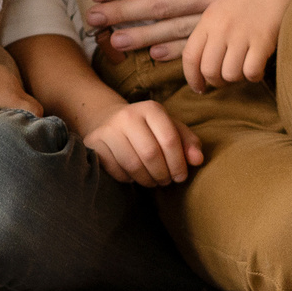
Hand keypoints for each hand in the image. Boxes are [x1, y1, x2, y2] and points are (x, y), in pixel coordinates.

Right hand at [78, 98, 203, 185]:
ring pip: (133, 165)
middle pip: (151, 154)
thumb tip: (197, 160)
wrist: (106, 119)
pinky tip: (134, 176)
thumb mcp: (169, 128)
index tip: (181, 176)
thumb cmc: (146, 129)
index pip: (170, 140)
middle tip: (166, 181)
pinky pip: (116, 170)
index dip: (179, 163)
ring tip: (153, 181)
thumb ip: (188, 142)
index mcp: (151, 109)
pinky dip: (128, 179)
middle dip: (162, 174)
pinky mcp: (94, 143)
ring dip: (147, 179)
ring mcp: (108, 129)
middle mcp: (128, 116)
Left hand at [86, 0, 291, 61]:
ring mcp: (227, 12)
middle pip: (160, 5)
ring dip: (143, 37)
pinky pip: (203, 41)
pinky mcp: (238, 25)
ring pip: (176, 28)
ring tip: (115, 43)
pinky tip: (155, 55)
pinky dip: (176, 50)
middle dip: (124, 14)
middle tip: (94, 22)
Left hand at [178, 0, 291, 91]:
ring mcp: (242, 34)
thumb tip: (204, 58)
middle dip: (216, 82)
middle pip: (209, 70)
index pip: (190, 56)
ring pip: (230, 75)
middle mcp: (222, 28)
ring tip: (244, 69)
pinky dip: (254, 76)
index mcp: (209, 18)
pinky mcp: (263, 41)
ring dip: (237, 78)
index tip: (199, 88)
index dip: (192, 77)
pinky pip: (251, 72)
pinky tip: (258, 67)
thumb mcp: (224, 5)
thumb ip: (212, 29)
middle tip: (225, 80)